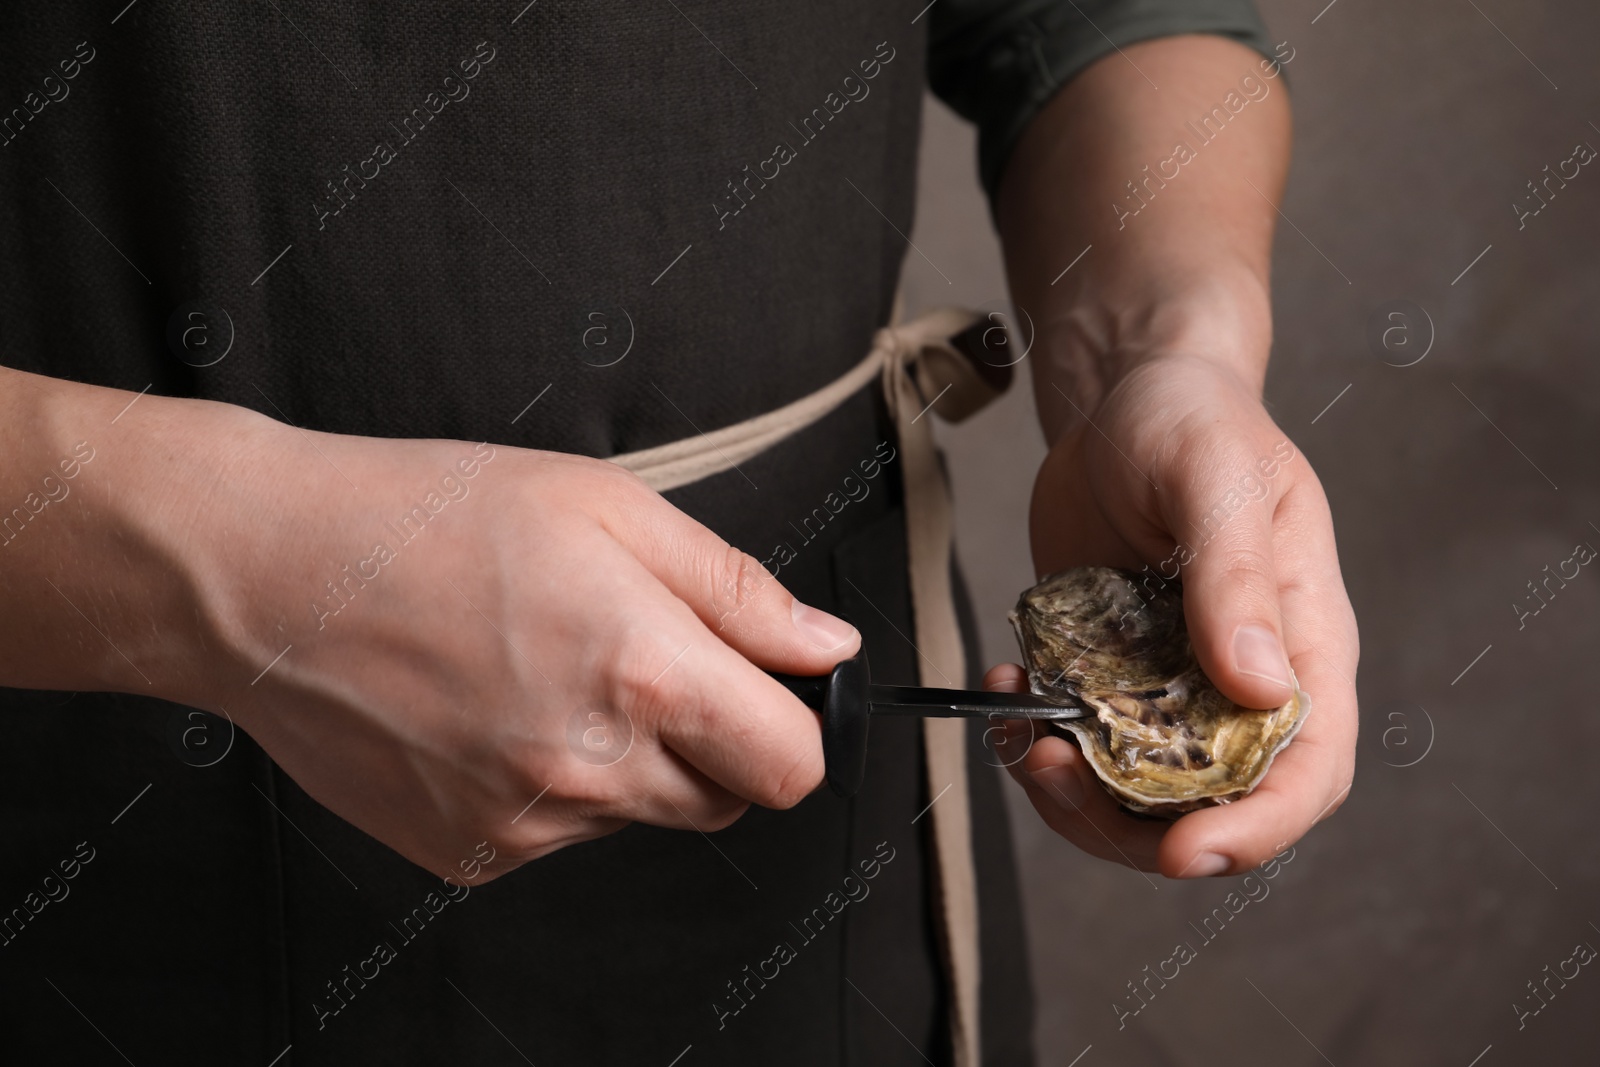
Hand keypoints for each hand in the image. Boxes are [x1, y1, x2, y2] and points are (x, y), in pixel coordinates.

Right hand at [35, 393, 857, 883]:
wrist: (266, 576)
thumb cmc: (426, 519)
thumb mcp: (607, 506)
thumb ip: (735, 590)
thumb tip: (824, 647)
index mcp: (645, 675)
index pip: (792, 766)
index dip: (792, 723)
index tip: (764, 688)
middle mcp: (591, 769)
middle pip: (724, 799)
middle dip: (712, 738)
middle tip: (635, 653)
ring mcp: (526, 824)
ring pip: (638, 816)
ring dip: (626, 759)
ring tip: (543, 668)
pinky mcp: (469, 853)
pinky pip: (558, 834)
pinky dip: (550, 785)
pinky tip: (492, 710)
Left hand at [992, 353, 1357, 877]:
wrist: (1124, 394)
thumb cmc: (1192, 418)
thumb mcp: (1218, 478)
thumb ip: (1238, 579)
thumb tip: (1262, 688)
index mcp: (1302, 643)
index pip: (1309, 769)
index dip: (1258, 829)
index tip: (1184, 853)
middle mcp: (1240, 682)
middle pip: (1211, 804)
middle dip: (1131, 823)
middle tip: (1052, 771)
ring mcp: (1169, 685)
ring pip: (1133, 792)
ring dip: (1069, 791)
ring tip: (1017, 729)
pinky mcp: (1106, 674)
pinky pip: (1077, 743)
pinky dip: (1034, 739)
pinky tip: (1004, 688)